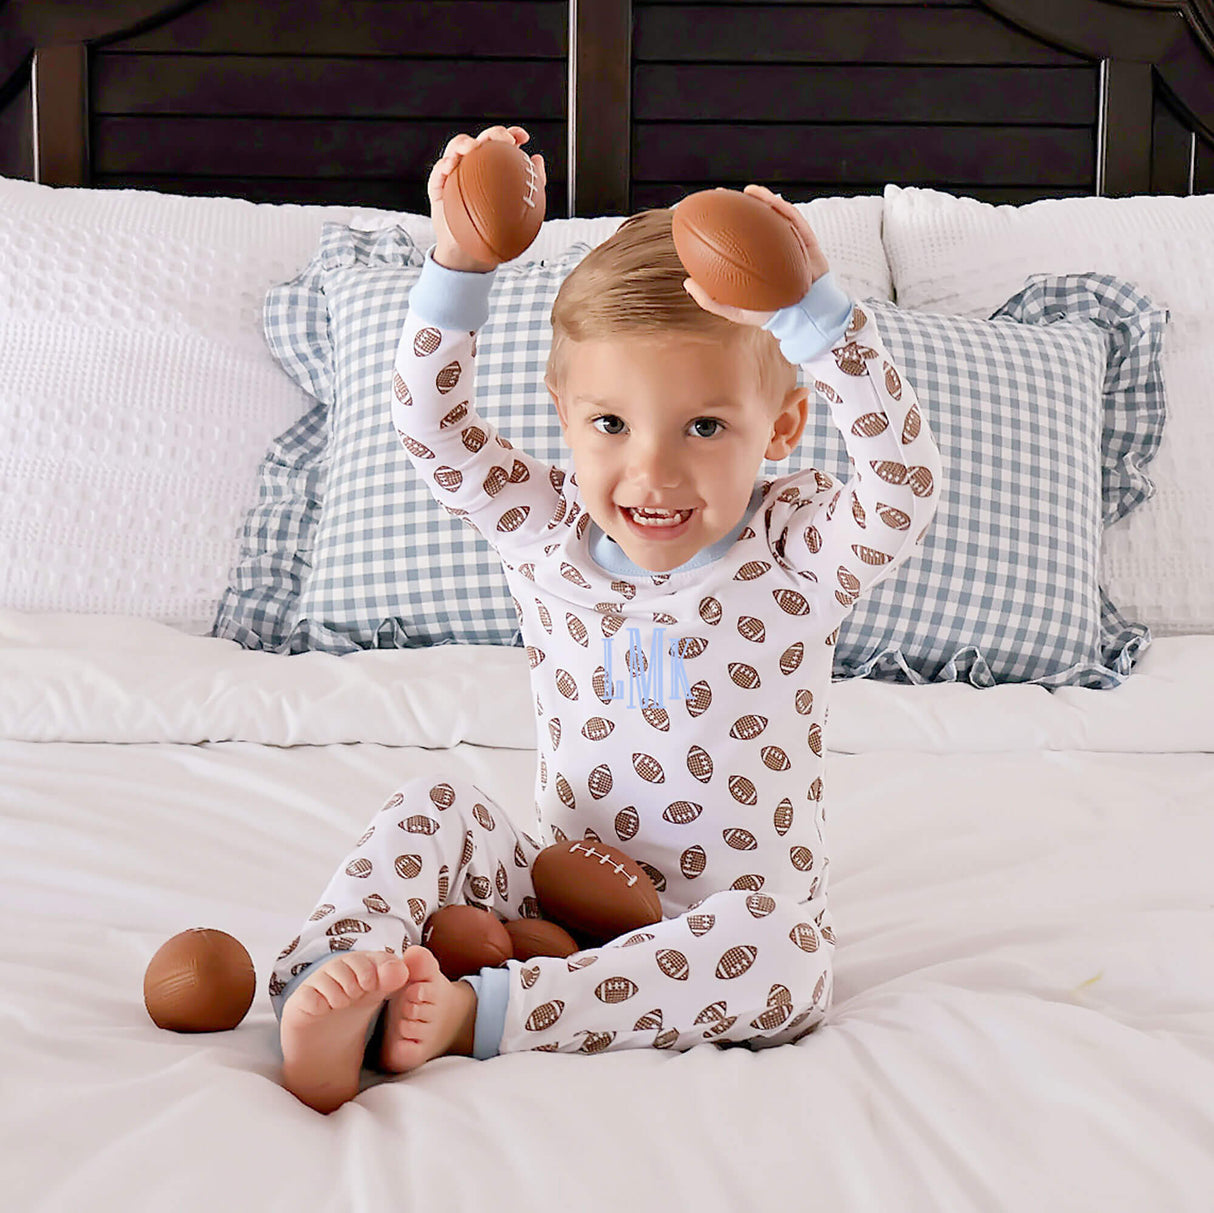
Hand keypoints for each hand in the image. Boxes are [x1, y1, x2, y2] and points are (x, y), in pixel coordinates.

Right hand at [428, 125, 546, 271]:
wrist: (470, 251)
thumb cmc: (492, 229)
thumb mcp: (518, 208)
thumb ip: (532, 183)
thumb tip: (537, 160)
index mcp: (493, 167)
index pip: (502, 144)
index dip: (512, 134)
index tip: (523, 137)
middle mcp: (475, 165)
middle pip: (483, 140)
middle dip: (494, 134)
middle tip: (504, 142)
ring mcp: (456, 172)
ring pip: (457, 147)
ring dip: (464, 143)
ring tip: (473, 148)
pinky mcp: (439, 184)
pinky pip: (438, 170)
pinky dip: (444, 164)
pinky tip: (451, 167)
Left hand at [682, 184, 830, 325]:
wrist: (804, 317)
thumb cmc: (770, 315)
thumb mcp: (735, 311)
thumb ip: (710, 300)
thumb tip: (687, 282)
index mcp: (753, 260)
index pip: (734, 237)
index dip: (720, 223)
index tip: (704, 213)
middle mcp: (769, 248)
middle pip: (752, 221)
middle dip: (736, 205)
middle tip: (720, 195)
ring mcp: (788, 242)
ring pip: (773, 215)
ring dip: (761, 199)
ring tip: (747, 191)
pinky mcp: (806, 241)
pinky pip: (794, 220)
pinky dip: (783, 208)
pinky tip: (772, 200)